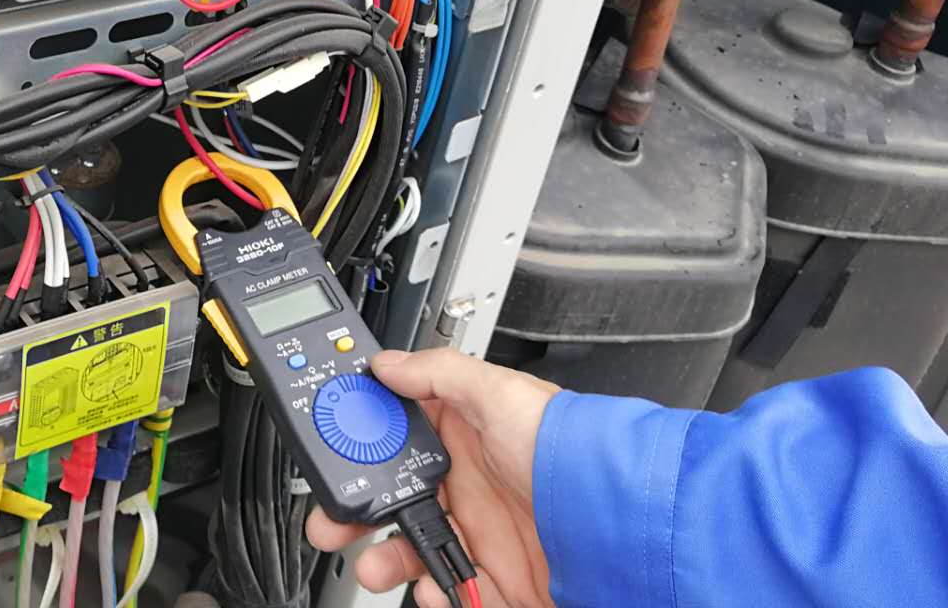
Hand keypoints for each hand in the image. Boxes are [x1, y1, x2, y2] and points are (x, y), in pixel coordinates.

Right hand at [306, 348, 559, 607]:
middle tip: (331, 525)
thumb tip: (389, 362)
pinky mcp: (498, 578)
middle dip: (357, 516)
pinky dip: (434, 594)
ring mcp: (482, 533)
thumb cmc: (569, 449)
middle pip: (395, 503)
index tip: (333, 460)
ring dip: (387, 561)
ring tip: (374, 568)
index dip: (362, 452)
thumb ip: (440, 373)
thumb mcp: (501, 393)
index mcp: (463, 439)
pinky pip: (453, 591)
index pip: (398, 443)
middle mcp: (469, 486)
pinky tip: (431, 587)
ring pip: (415, 550)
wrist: (616, 519)